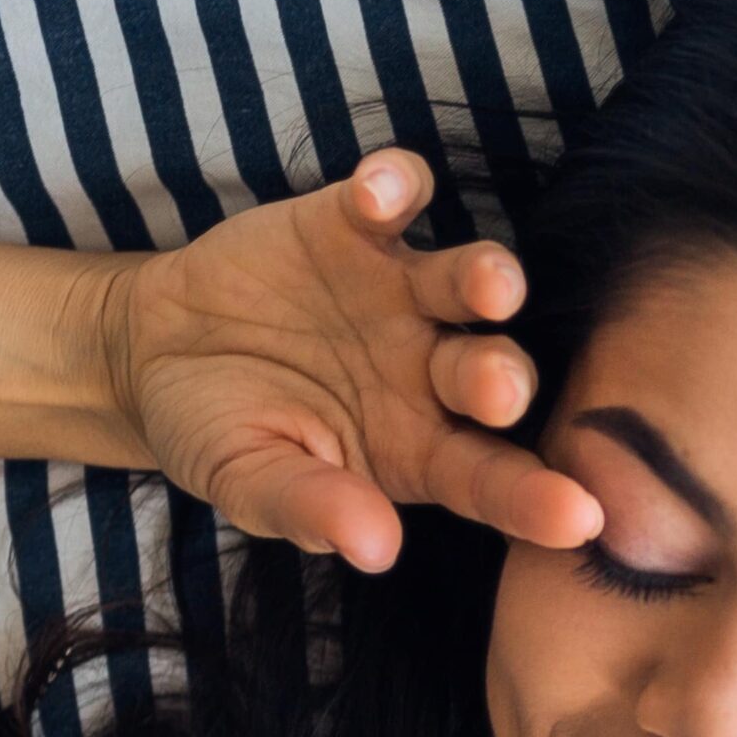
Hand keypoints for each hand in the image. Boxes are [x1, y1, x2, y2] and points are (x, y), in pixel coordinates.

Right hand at [87, 148, 603, 572]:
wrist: (154, 352)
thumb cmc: (220, 432)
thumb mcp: (248, 480)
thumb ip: (311, 508)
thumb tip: (375, 549)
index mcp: (419, 452)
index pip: (490, 478)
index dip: (535, 498)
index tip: (582, 518)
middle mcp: (430, 372)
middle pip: (493, 374)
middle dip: (502, 379)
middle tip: (500, 389)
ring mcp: (401, 294)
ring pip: (467, 280)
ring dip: (485, 278)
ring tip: (489, 285)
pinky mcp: (355, 226)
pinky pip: (389, 199)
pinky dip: (392, 187)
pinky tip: (376, 194)